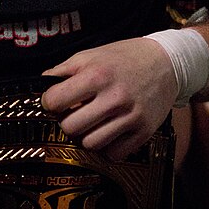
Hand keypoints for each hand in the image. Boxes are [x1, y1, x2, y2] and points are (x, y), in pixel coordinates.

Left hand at [41, 38, 176, 160]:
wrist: (167, 62)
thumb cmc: (125, 57)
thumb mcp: (92, 54)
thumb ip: (64, 70)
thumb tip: (41, 86)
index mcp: (97, 74)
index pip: (55, 101)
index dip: (50, 102)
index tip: (55, 101)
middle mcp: (114, 97)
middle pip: (70, 127)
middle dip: (67, 121)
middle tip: (75, 113)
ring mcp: (130, 117)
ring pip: (90, 144)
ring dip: (87, 135)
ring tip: (93, 121)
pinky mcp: (143, 132)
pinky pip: (113, 154)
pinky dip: (108, 146)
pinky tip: (110, 130)